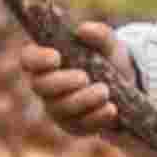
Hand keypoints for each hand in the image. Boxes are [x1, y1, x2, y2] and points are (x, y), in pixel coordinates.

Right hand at [8, 22, 131, 145]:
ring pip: (60, 108)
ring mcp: (58, 108)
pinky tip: (111, 109)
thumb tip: (84, 30)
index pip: (28, 59)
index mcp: (48, 60)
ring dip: (83, 100)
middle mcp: (47, 85)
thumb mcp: (109, 44)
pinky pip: (79, 126)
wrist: (128, 86)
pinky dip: (96, 118)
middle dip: (62, 82)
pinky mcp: (73, 126)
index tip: (56, 57)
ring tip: (105, 91)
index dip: (37, 60)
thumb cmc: (108, 59)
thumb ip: (99, 34)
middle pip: (40, 86)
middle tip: (85, 77)